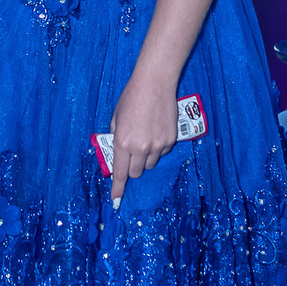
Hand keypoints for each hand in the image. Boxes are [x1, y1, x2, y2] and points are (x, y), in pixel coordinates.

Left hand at [108, 74, 178, 210]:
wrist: (155, 84)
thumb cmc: (131, 98)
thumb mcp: (116, 118)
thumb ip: (116, 137)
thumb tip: (119, 153)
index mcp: (122, 143)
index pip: (120, 173)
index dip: (118, 189)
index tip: (116, 202)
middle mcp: (140, 148)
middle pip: (136, 172)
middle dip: (133, 167)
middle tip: (132, 152)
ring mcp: (157, 145)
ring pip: (150, 164)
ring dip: (146, 157)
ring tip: (146, 137)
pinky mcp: (170, 140)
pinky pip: (163, 152)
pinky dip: (158, 147)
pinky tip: (156, 130)